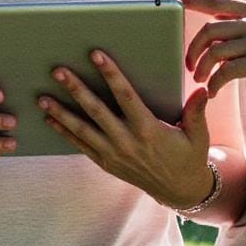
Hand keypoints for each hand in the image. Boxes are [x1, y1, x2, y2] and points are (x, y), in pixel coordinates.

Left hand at [37, 50, 214, 210]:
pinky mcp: (107, 163)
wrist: (179, 191)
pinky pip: (81, 145)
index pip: (125, 96)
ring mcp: (114, 154)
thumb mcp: (198, 135)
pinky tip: (49, 119)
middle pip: (96, 111)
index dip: (111, 74)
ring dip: (61, 113)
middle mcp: (126, 141)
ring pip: (82, 129)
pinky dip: (64, 132)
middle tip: (58, 71)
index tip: (96, 55)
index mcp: (148, 129)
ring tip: (42, 97)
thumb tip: (203, 89)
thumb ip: (196, 111)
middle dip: (76, 89)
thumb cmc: (189, 156)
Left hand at [155, 0, 245, 105]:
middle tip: (190, 68)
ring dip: (202, 69)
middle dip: (192, 50)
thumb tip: (215, 28)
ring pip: (214, 50)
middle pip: (207, 29)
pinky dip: (215, 83)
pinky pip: (226, 71)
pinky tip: (214, 92)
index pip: (210, 1)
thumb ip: (245, 26)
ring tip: (202, 82)